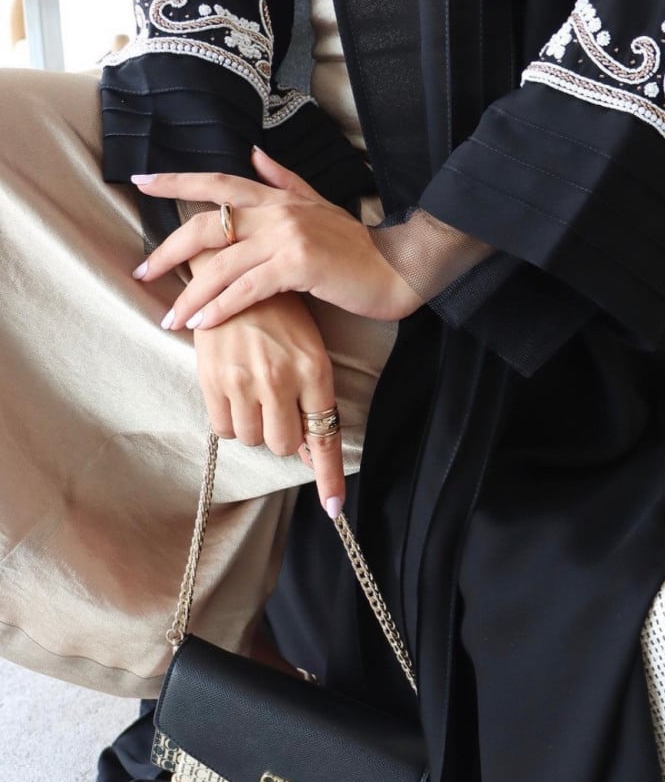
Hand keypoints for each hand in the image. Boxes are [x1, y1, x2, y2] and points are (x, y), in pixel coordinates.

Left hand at [131, 147, 422, 331]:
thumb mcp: (319, 205)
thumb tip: (253, 153)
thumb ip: (284, 179)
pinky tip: (203, 324)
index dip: (178, 181)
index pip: (219, 182)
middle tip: (144, 273)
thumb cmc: (357, 245)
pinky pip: (247, 288)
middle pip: (208, 224)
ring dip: (191, 294)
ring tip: (171, 318)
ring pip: (222, 264)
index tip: (142, 182)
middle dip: (169, 251)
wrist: (396, 267)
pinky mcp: (299, 264)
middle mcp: (278, 211)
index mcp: (278, 197)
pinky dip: (222, 307)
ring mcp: (288, 236)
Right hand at [193, 289, 345, 515]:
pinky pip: (222, 429)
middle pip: (284, 444)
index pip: (324, 437)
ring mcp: (244, 381)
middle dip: (283, 435)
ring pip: (251, 438)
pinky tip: (233, 392)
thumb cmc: (280, 313)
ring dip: (255, 426)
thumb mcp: (309, 348)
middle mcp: (281, 379)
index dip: (329, 477)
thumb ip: (312, 397)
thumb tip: (309, 448)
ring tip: (254, 392)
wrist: (234, 272)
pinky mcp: (212, 380)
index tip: (334, 509)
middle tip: (277, 407)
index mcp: (315, 370)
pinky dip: (230, 420)